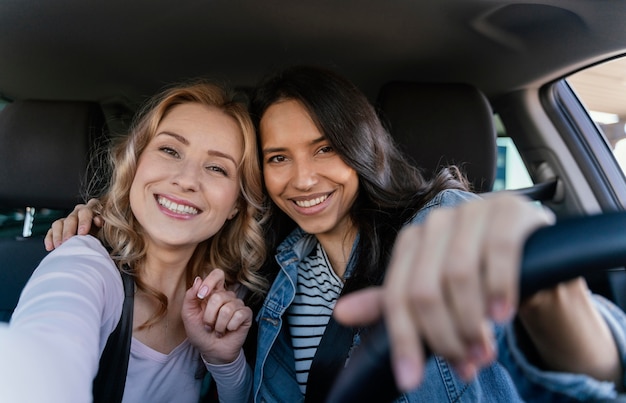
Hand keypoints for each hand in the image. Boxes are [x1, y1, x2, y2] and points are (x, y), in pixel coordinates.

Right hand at [44, 198, 102, 250]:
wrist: (95, 241)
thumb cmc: (103, 234)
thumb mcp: (105, 229)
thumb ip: (102, 223)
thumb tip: (99, 221)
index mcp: (92, 210)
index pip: (86, 212)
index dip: (84, 221)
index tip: (82, 233)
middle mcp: (78, 212)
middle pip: (71, 218)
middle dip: (69, 230)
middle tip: (68, 241)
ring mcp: (67, 219)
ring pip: (59, 223)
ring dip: (58, 235)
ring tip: (60, 246)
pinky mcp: (58, 227)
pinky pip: (51, 231)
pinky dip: (50, 239)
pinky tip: (50, 247)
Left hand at [182, 269, 251, 364]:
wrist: (211, 351)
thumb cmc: (200, 332)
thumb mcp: (188, 314)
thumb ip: (190, 296)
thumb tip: (198, 280)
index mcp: (213, 292)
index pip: (217, 274)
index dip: (210, 282)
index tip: (201, 296)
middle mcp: (227, 296)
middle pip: (219, 296)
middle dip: (209, 315)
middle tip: (208, 325)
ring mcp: (237, 305)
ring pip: (228, 308)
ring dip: (219, 325)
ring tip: (218, 330)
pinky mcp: (246, 315)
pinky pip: (239, 315)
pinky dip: (230, 327)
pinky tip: (229, 330)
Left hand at [333, 193, 553, 390]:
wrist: (532, 253)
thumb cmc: (477, 277)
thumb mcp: (434, 292)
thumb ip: (391, 303)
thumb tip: (341, 314)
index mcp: (412, 241)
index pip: (397, 295)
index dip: (404, 340)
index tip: (410, 380)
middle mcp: (436, 222)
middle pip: (424, 289)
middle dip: (443, 336)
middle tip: (464, 363)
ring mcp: (472, 211)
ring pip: (459, 274)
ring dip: (471, 321)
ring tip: (484, 349)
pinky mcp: (509, 210)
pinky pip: (498, 251)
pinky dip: (499, 287)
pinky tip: (503, 313)